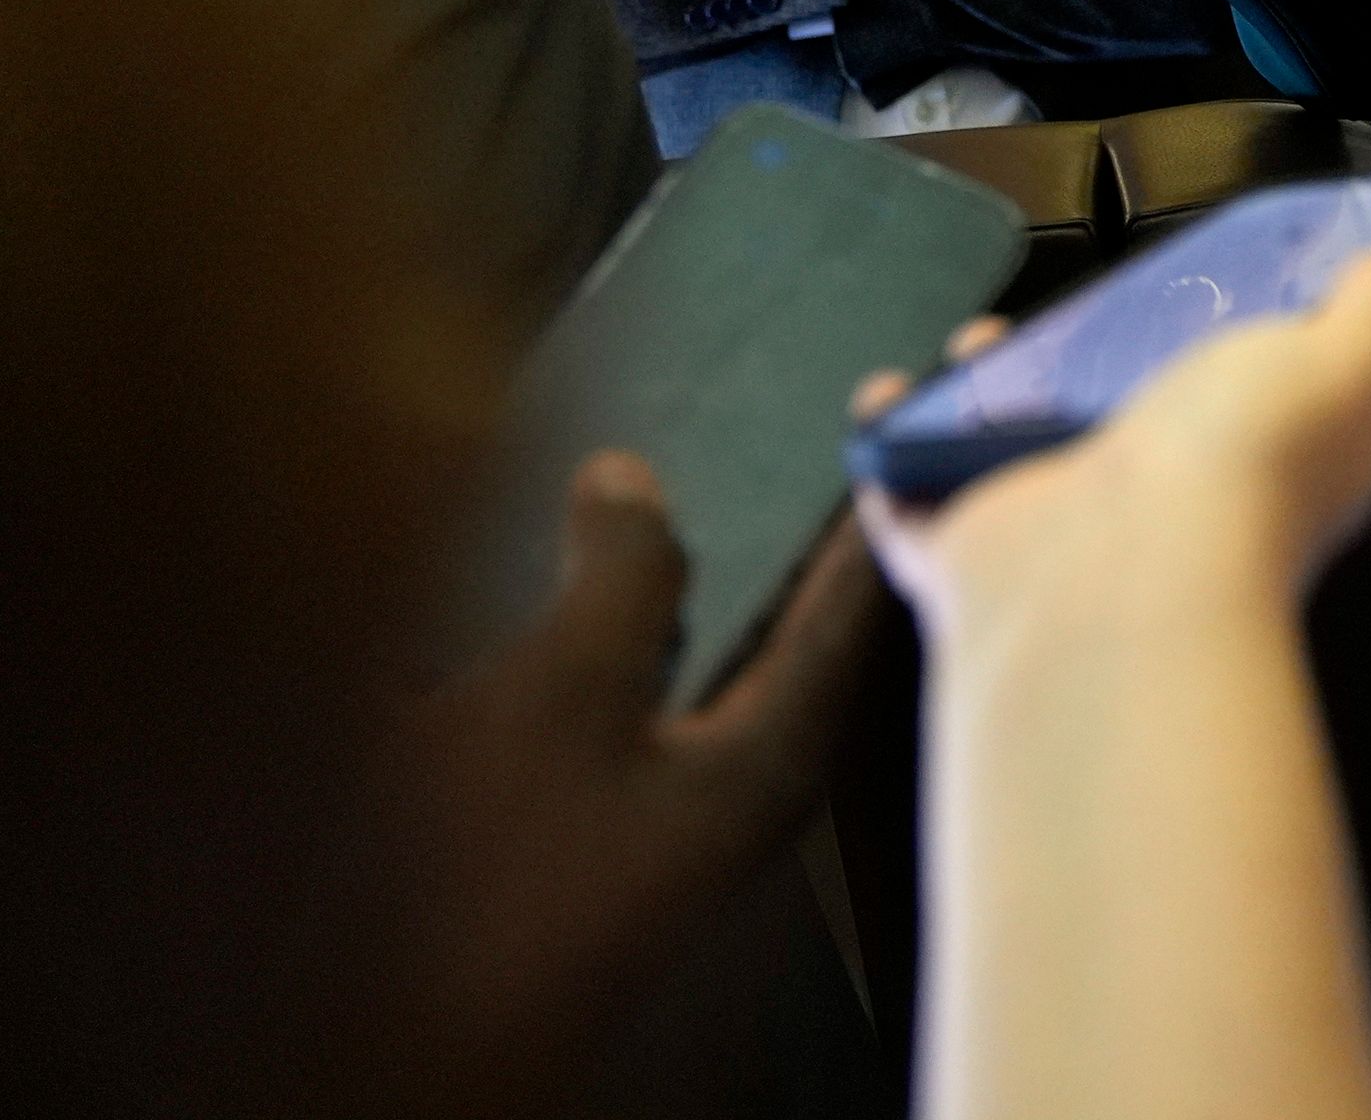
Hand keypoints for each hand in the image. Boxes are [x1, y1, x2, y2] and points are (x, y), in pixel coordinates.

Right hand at [405, 453, 885, 1088]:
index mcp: (771, 756)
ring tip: (654, 498)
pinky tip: (561, 606)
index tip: (887, 407)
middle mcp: (739, 794)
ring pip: (694, 672)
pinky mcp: (587, 847)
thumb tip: (632, 480)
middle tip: (777, 430)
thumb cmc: (490, 888)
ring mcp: (664, 827)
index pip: (846, 596)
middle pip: (779, 629)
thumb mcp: (563, 695)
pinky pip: (620, 717)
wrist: (400, 1046)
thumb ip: (618, 576)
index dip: (862, 494)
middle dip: (772, 531)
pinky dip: (606, 648)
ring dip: (672, 588)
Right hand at [853, 248, 1370, 645]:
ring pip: (1014, 456)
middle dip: (1088, 357)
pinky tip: (894, 395)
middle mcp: (1159, 510)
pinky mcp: (969, 558)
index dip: (1221, 341)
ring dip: (985, 392)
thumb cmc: (1241, 462)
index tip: (1191, 280)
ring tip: (978, 344)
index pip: (1244, 401)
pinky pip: (916, 498)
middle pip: (1117, 421)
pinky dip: (894, 449)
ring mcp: (1057, 538)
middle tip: (1066, 311)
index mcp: (1253, 464)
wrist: (1119, 579)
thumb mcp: (1349, 363)